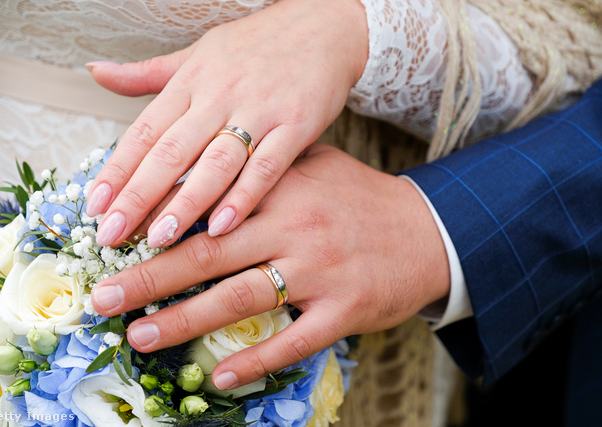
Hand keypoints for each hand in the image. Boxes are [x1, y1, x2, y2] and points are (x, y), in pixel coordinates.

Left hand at [85, 0, 367, 246]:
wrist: (322, 25)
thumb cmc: (258, 44)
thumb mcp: (198, 52)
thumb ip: (150, 73)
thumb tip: (97, 72)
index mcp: (192, 81)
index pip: (145, 130)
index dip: (117, 170)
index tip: (95, 206)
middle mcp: (220, 95)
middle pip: (172, 151)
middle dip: (138, 196)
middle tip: (113, 234)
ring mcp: (259, 111)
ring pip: (215, 162)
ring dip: (185, 203)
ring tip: (159, 238)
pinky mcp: (296, 125)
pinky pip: (267, 165)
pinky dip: (243, 196)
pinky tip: (221, 225)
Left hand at [91, 145, 449, 389]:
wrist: (426, 229)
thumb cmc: (359, 197)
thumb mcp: (313, 164)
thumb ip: (260, 167)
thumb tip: (202, 172)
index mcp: (281, 188)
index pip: (207, 206)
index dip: (157, 225)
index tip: (113, 243)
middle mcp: (296, 227)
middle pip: (209, 255)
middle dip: (148, 278)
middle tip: (103, 299)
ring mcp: (321, 271)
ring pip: (241, 300)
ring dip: (185, 322)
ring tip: (140, 337)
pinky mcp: (345, 308)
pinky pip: (293, 339)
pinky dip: (256, 360)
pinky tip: (220, 374)